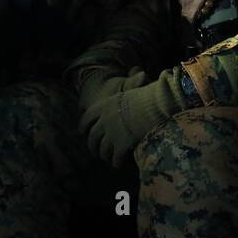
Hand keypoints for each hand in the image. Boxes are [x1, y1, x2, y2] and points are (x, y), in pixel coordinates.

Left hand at [79, 67, 193, 167]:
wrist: (156, 105)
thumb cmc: (148, 96)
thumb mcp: (133, 90)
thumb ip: (129, 88)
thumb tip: (139, 73)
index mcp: (104, 106)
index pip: (87, 117)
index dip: (83, 126)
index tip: (82, 132)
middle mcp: (104, 120)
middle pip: (92, 137)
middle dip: (93, 146)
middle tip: (95, 151)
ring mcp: (111, 133)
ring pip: (102, 149)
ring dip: (104, 155)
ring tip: (108, 159)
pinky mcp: (120, 145)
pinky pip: (115, 157)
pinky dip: (116, 162)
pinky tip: (118, 164)